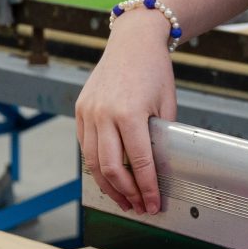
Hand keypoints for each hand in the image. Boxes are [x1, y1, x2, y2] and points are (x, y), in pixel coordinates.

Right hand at [74, 13, 177, 212]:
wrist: (133, 42)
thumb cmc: (155, 71)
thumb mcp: (166, 105)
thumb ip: (160, 137)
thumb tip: (158, 170)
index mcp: (129, 113)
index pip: (140, 162)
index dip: (147, 188)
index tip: (153, 204)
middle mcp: (104, 114)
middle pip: (111, 168)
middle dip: (126, 193)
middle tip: (138, 207)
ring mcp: (88, 112)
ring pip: (93, 162)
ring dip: (108, 186)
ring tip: (123, 199)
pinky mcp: (80, 110)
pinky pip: (85, 146)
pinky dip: (96, 165)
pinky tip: (108, 177)